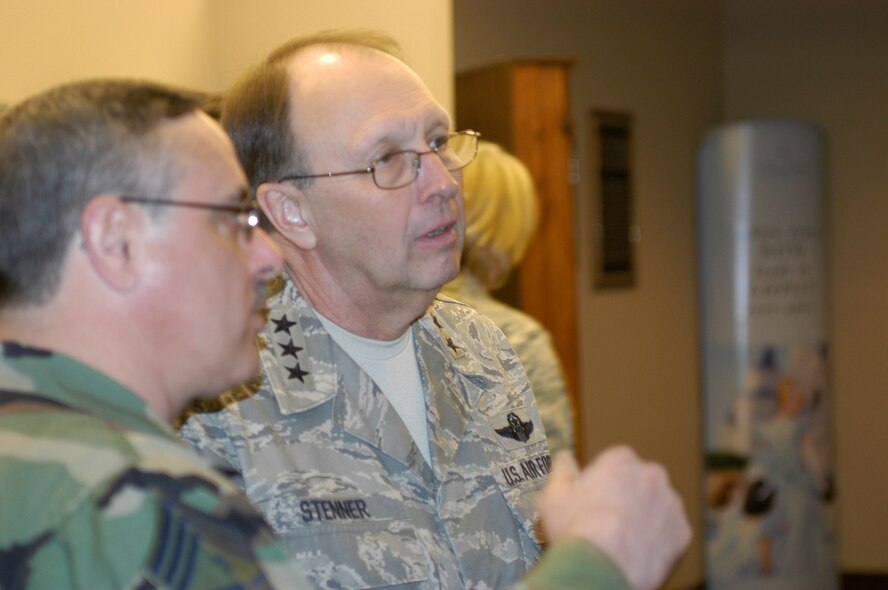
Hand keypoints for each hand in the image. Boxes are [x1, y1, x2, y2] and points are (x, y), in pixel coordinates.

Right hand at [536, 446, 691, 589]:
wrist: (603, 568)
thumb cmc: (577, 530)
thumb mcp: (554, 495)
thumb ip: (561, 471)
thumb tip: (564, 459)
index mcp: (621, 459)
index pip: (614, 462)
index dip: (602, 481)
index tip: (593, 499)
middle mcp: (652, 475)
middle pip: (639, 482)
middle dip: (628, 496)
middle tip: (607, 520)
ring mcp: (671, 504)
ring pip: (657, 507)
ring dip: (645, 517)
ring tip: (622, 539)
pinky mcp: (683, 532)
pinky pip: (670, 533)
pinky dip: (658, 541)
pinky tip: (637, 551)